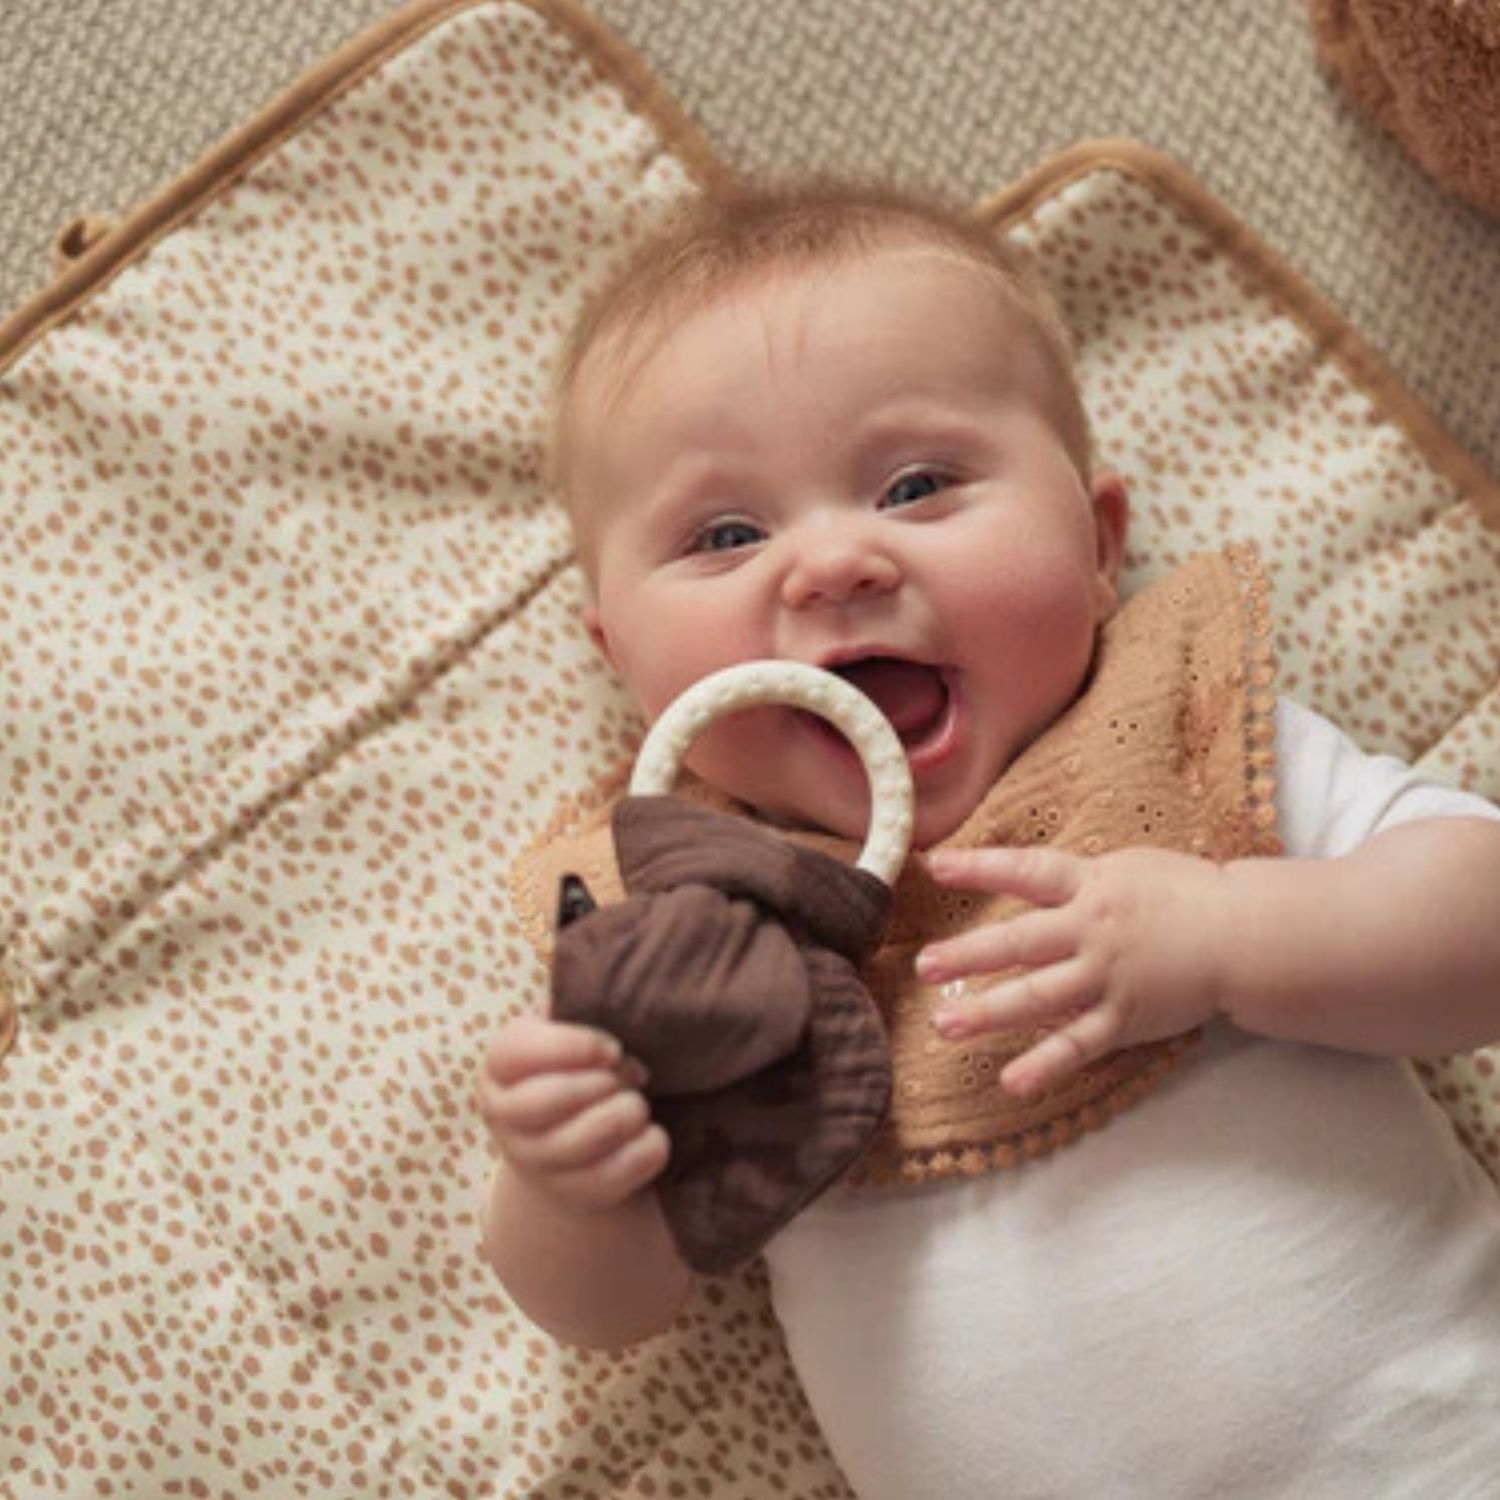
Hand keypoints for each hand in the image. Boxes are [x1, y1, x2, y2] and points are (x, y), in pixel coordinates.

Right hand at [477, 1015, 669, 1213]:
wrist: (586, 1141)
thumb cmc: (582, 1065)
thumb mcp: (573, 1026)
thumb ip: (580, 1003)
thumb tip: (607, 978)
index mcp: (500, 1067)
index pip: (519, 1051)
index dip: (574, 1046)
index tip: (613, 1048)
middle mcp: (504, 1117)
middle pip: (551, 1098)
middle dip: (605, 1082)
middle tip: (633, 1074)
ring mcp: (534, 1163)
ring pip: (586, 1138)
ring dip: (628, 1113)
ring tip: (638, 1102)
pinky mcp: (573, 1194)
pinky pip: (617, 1174)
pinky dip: (648, 1149)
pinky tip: (653, 1134)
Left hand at [914, 845, 1230, 1098]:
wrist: (1245, 936)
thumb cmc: (1186, 896)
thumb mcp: (1126, 870)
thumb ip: (1075, 881)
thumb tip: (1025, 880)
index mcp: (1091, 886)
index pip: (1027, 872)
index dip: (981, 867)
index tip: (935, 866)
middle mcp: (1092, 931)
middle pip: (1019, 942)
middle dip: (968, 955)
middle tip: (923, 966)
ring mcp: (1107, 978)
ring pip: (1039, 996)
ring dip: (989, 1012)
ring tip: (945, 1024)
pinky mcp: (1125, 1018)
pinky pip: (1079, 1045)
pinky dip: (1046, 1065)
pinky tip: (1012, 1082)